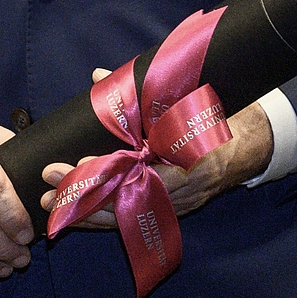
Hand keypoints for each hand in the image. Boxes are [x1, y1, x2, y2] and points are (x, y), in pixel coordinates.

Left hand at [40, 82, 273, 223]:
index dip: (111, 171)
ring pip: (126, 217)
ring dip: (86, 211)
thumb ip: (142, 93)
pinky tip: (74, 216)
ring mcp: (176, 206)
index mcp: (191, 162)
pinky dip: (102, 218)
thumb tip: (99, 77)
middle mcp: (183, 191)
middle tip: (50, 179)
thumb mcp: (184, 101)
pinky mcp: (169, 212)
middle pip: (128, 199)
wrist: (247, 145)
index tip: (80, 162)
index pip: (145, 172)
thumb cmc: (214, 119)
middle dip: (86, 192)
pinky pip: (131, 221)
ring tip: (49, 203)